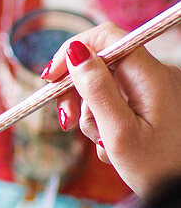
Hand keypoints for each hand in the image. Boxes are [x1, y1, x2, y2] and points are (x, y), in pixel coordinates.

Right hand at [42, 22, 180, 195]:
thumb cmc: (158, 170)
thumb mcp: (119, 133)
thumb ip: (97, 89)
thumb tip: (76, 51)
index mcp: (151, 77)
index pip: (106, 37)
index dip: (72, 51)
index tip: (49, 78)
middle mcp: (157, 76)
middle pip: (101, 63)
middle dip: (78, 91)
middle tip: (65, 121)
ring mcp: (157, 90)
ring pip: (106, 86)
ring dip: (92, 114)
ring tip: (101, 144)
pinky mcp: (155, 105)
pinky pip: (119, 101)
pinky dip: (107, 121)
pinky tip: (112, 147)